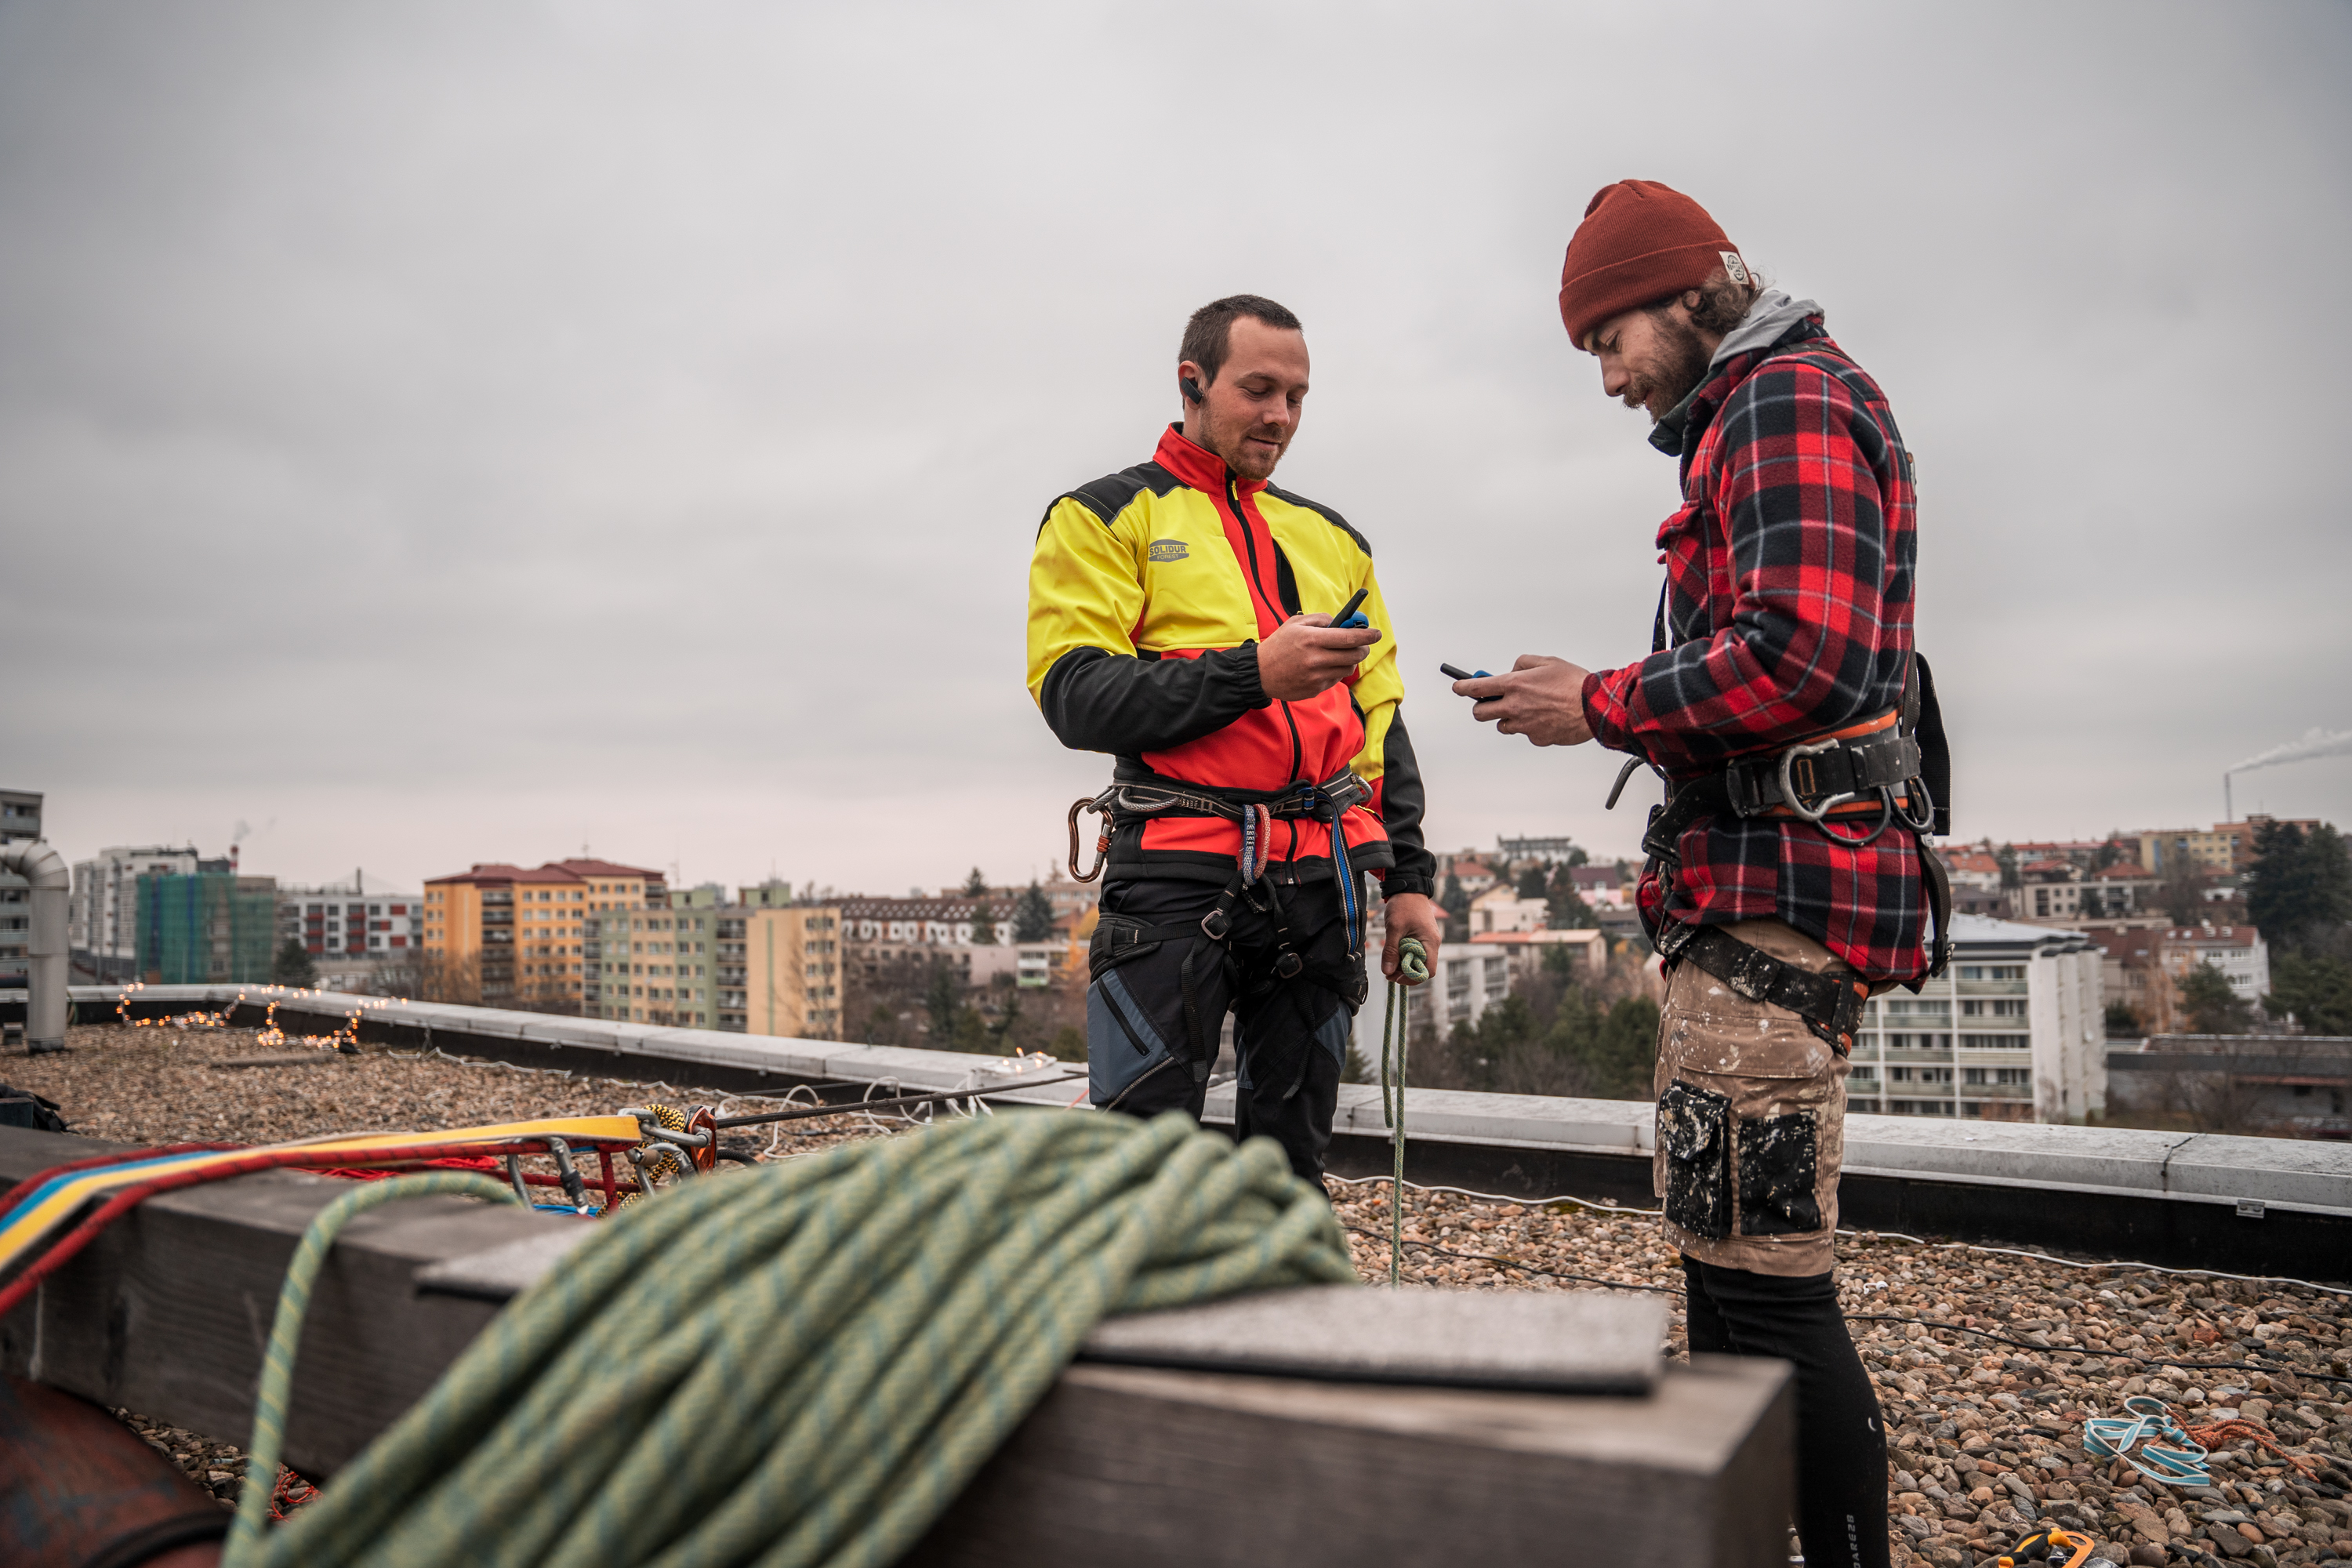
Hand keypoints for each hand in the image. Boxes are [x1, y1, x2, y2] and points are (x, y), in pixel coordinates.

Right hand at [1256, 613, 1380, 702]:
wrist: (1260, 673)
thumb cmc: (1278, 645)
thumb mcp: (1295, 623)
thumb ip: (1320, 619)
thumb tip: (1341, 622)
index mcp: (1312, 639)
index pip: (1349, 637)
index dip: (1367, 635)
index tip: (1377, 634)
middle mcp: (1316, 659)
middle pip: (1354, 655)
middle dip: (1362, 649)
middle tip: (1361, 645)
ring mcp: (1316, 676)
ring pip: (1347, 669)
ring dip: (1349, 661)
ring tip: (1339, 655)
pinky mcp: (1315, 689)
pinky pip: (1335, 679)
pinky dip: (1335, 671)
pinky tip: (1324, 666)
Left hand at [1379, 892, 1441, 984]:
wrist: (1409, 887)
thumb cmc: (1403, 905)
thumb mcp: (1394, 928)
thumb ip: (1390, 950)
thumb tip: (1387, 972)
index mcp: (1430, 942)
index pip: (1428, 971)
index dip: (1412, 978)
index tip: (1395, 976)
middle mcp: (1433, 944)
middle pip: (1422, 968)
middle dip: (1405, 972)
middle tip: (1388, 969)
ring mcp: (1428, 940)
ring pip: (1417, 961)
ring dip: (1403, 964)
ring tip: (1389, 958)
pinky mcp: (1422, 937)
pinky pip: (1415, 952)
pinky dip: (1404, 955)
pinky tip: (1394, 950)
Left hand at [1454, 655, 1594, 745]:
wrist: (1594, 706)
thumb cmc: (1574, 684)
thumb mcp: (1546, 662)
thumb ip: (1523, 664)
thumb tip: (1513, 670)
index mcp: (1515, 685)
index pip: (1476, 688)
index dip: (1463, 688)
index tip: (1458, 687)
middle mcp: (1515, 707)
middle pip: (1480, 713)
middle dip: (1482, 707)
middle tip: (1490, 701)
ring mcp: (1524, 725)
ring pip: (1502, 725)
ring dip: (1508, 717)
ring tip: (1527, 708)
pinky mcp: (1536, 738)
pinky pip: (1525, 733)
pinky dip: (1531, 727)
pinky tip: (1546, 717)